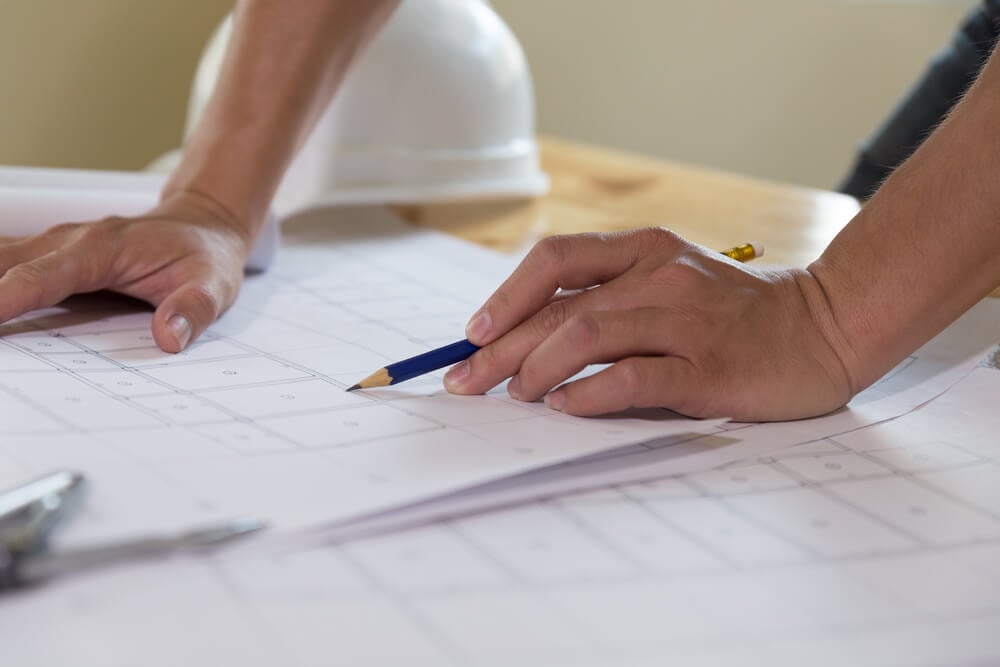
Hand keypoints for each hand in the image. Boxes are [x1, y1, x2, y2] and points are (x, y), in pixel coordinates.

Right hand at [0, 191, 252, 351]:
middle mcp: (66, 241)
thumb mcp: (216, 285)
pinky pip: (1, 262)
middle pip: (0, 265)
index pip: (43, 275)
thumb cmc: (205, 255)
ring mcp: (52, 245)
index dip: (6, 296)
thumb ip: (193, 310)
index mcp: (101, 248)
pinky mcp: (47, 254)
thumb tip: (169, 339)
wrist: (204, 224)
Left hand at [444, 228, 857, 420]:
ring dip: (539, 367)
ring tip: (517, 397)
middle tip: (468, 381)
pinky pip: (634, 378)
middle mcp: (660, 277)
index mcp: (645, 250)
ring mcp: (685, 321)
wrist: (824, 327)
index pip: (556, 258)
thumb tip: (527, 339)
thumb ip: (611, 299)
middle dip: (502, 347)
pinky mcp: (708, 367)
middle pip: (560, 307)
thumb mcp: (670, 283)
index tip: (473, 333)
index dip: (507, 295)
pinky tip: (566, 408)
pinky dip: (590, 395)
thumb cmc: (734, 314)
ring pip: (589, 334)